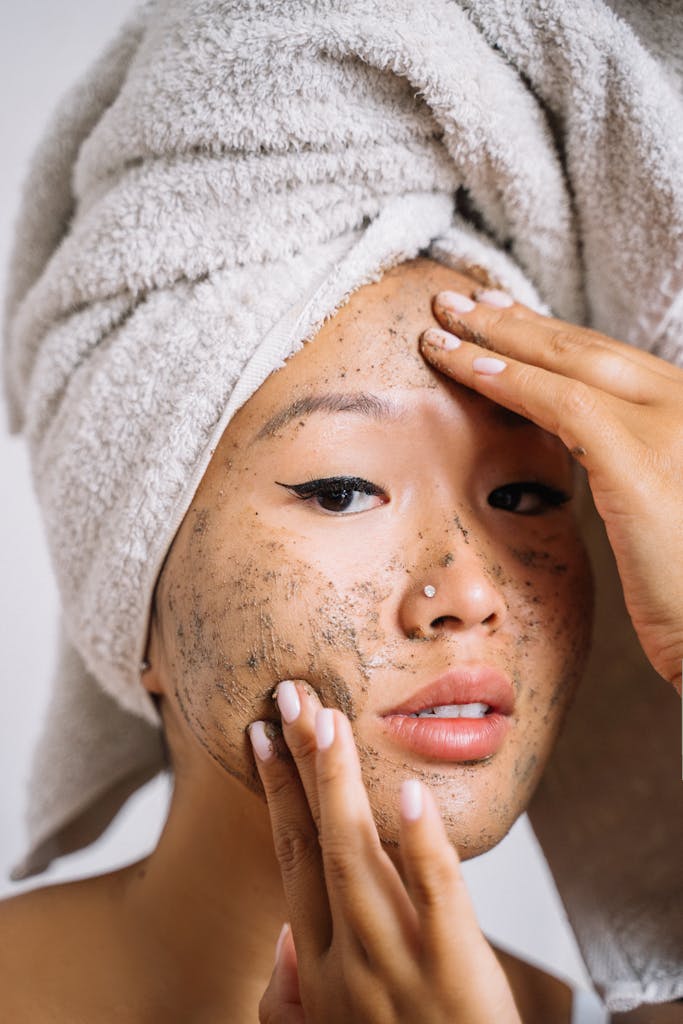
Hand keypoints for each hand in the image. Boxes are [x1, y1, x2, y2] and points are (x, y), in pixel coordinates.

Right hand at [249, 681, 521, 1023]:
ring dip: (341, 785)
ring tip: (328, 721)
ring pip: (361, 857)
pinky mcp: (457, 972)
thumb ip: (289, 998)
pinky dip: (423, 846)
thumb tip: (282, 942)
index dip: (275, 792)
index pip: (290, 857)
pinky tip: (409, 795)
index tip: (259, 736)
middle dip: (300, 764)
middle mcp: (349, 956)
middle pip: (316, 842)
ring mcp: (400, 962)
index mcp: (321, 966)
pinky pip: (440, 900)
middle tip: (288, 696)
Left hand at [420, 286, 682, 690]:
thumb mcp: (659, 508)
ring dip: (494, 340)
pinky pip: (562, 404)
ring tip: (439, 322)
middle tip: (454, 300)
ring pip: (567, 363)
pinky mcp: (643, 459)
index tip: (493, 316)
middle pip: (583, 348)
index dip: (543, 334)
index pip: (604, 359)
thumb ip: (625, 465)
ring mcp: (669, 426)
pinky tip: (465, 367)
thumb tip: (578, 446)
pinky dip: (509, 382)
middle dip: (511, 322)